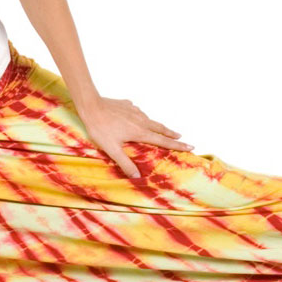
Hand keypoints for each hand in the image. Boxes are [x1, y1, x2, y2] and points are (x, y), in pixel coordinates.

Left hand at [74, 95, 193, 178]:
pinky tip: (136, 116)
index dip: (177, 145)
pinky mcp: (126, 105)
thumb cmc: (100, 129)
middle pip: (160, 128)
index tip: (190, 146)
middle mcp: (141, 120)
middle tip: (181, 137)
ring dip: (157, 125)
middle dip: (171, 133)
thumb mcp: (112, 149)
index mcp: (140, 132)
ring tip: (160, 129)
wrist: (91, 105)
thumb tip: (138, 176)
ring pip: (149, 119)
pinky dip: (141, 116)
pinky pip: (137, 111)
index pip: (162, 141)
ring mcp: (134, 111)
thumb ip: (125, 163)